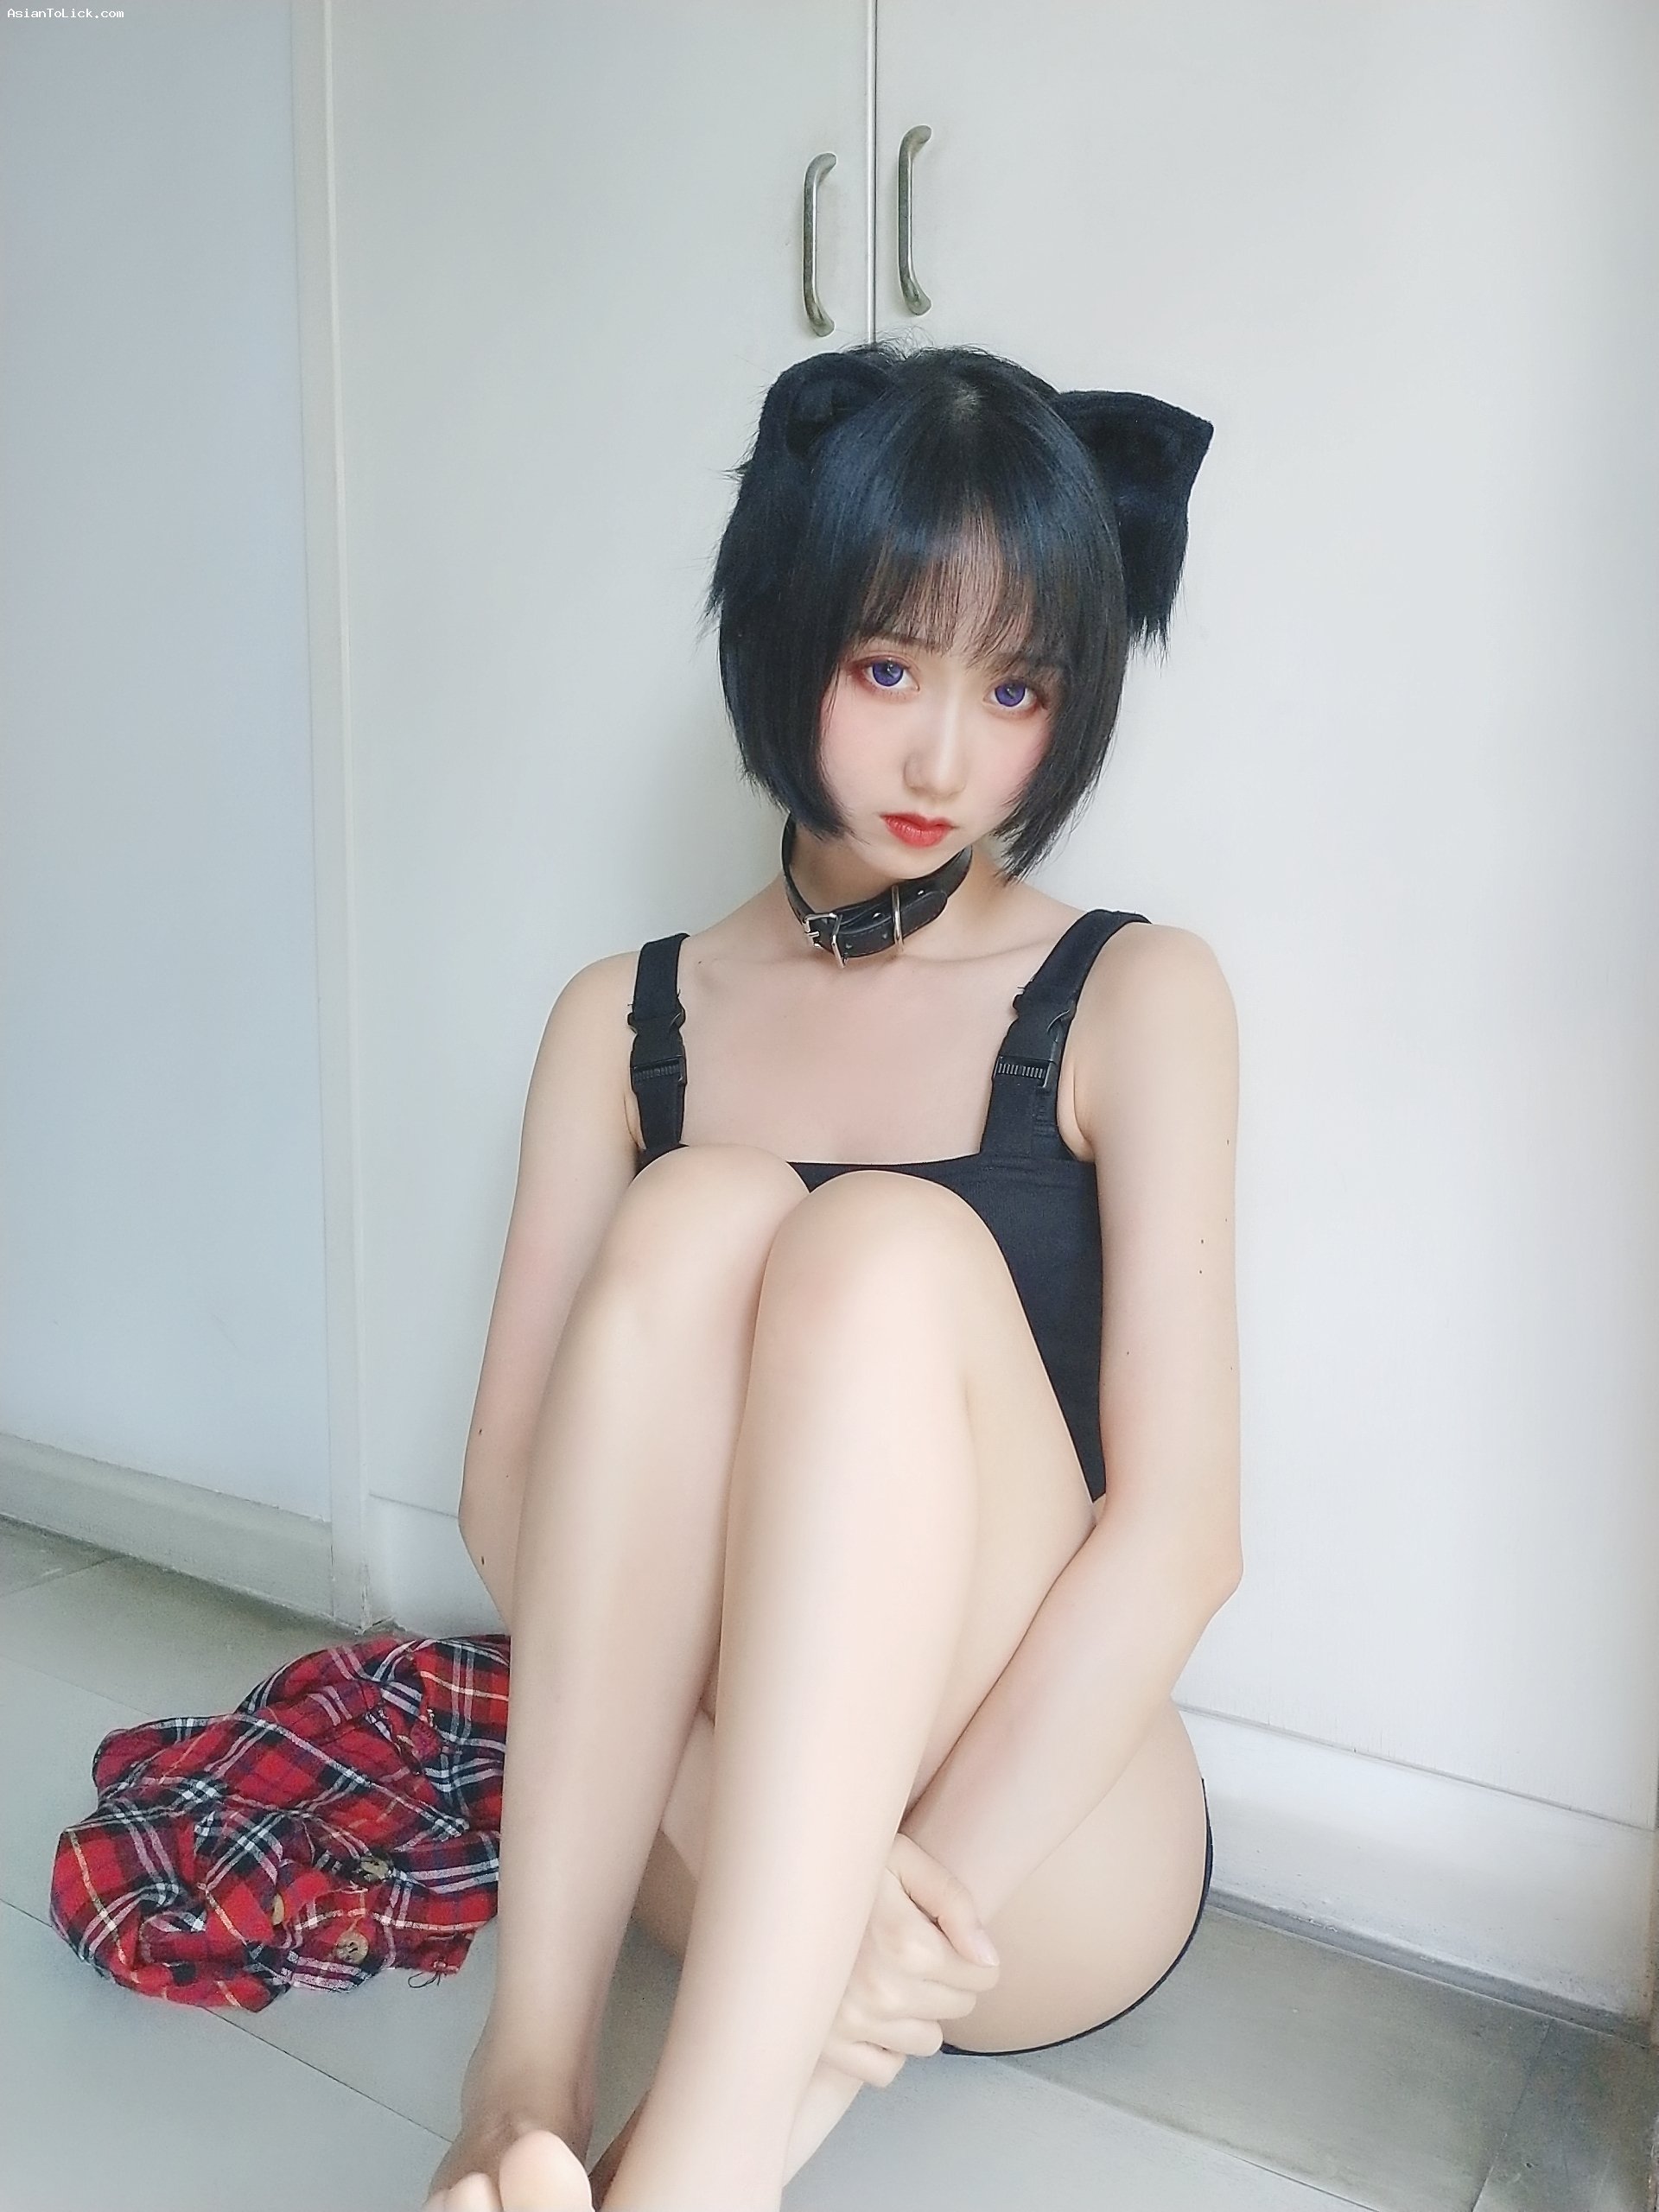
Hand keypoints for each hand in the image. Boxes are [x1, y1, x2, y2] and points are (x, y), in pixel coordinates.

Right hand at [821, 1831, 1001, 2086]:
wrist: (774, 1887)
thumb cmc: (845, 1870)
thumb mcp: (903, 1860)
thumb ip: (954, 1901)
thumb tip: (987, 1959)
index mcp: (906, 1944)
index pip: (981, 1976)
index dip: (973, 1955)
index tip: (949, 1939)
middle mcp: (883, 1993)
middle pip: (957, 2008)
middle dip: (948, 1981)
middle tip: (915, 1952)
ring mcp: (853, 2025)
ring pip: (926, 2041)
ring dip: (919, 2015)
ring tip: (892, 1978)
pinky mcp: (829, 2047)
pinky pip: (886, 2069)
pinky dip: (887, 2046)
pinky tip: (874, 2011)